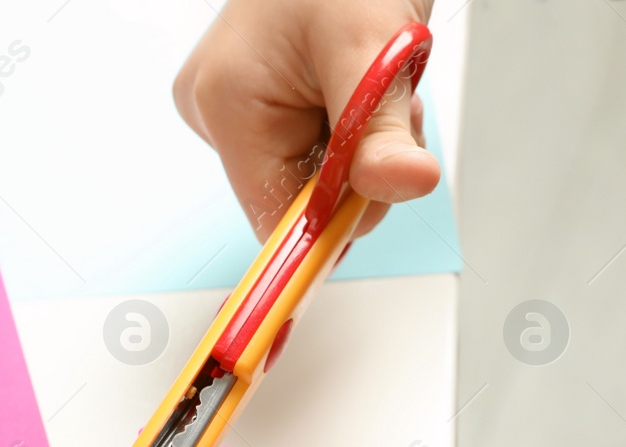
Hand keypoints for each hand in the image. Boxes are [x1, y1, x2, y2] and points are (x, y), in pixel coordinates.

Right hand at [173, 0, 440, 240]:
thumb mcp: (370, 47)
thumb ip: (380, 131)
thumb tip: (405, 186)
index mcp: (226, 107)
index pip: (275, 220)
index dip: (335, 220)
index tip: (379, 190)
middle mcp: (219, 115)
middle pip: (300, 201)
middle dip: (359, 167)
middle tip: (387, 102)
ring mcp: (238, 110)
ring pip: (318, 178)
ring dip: (364, 146)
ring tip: (377, 81)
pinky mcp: (261, 105)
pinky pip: (319, 150)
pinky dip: (353, 130)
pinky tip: (361, 84)